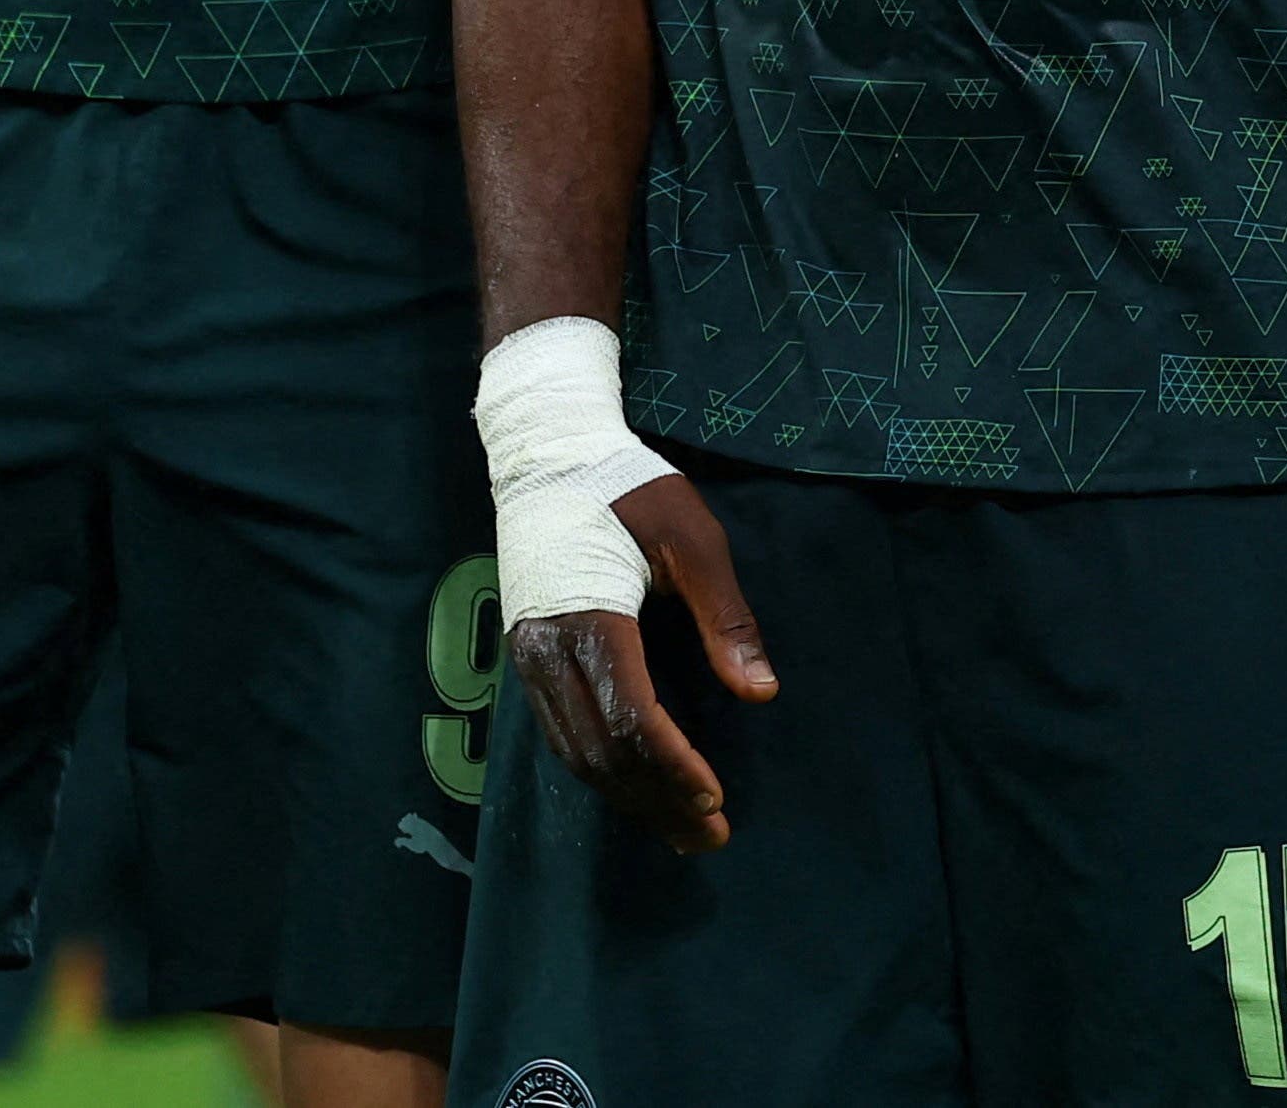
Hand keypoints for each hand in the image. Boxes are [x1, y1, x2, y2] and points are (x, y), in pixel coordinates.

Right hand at [504, 474, 776, 854]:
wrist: (547, 453)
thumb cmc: (627, 486)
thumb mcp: (691, 536)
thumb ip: (724, 617)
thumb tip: (759, 693)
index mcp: (589, 616)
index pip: (631, 717)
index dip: (674, 766)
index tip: (716, 796)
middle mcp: (545, 649)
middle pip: (600, 751)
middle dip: (657, 799)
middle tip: (711, 834)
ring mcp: (528, 657)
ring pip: (575, 753)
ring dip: (629, 797)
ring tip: (682, 828)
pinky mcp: (527, 658)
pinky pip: (562, 734)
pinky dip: (603, 771)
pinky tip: (638, 787)